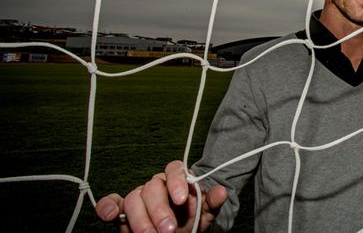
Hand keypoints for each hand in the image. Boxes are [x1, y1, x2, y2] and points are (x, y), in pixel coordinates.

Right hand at [95, 160, 227, 232]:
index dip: (176, 181)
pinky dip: (108, 207)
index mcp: (177, 179)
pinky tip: (108, 214)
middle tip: (168, 230)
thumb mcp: (206, 212)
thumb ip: (212, 202)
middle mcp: (156, 185)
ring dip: (140, 218)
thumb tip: (222, 191)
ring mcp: (139, 197)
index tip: (182, 199)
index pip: (174, 169)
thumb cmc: (192, 218)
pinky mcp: (123, 211)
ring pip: (133, 199)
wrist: (181, 231)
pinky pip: (113, 204)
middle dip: (159, 210)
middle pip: (152, 188)